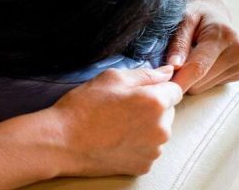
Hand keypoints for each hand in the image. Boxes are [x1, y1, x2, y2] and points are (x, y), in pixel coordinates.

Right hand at [50, 66, 181, 176]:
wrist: (62, 141)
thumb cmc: (84, 107)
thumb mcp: (112, 78)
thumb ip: (146, 74)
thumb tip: (168, 73)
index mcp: (155, 103)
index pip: (175, 90)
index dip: (159, 87)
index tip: (142, 91)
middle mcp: (161, 129)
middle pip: (168, 112)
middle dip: (153, 107)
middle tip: (123, 106)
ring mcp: (153, 151)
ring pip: (159, 131)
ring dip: (146, 126)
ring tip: (117, 123)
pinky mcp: (144, 166)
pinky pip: (149, 149)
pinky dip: (138, 144)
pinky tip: (117, 138)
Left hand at [166, 0, 238, 94]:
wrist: (214, 13)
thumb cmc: (196, 14)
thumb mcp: (183, 20)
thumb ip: (178, 42)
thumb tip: (174, 66)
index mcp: (223, 36)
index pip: (199, 66)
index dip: (180, 80)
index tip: (164, 89)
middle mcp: (238, 51)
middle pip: (201, 79)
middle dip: (183, 75)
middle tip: (174, 60)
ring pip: (204, 86)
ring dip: (192, 77)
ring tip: (190, 56)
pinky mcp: (238, 74)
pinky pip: (210, 86)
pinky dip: (201, 78)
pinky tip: (202, 61)